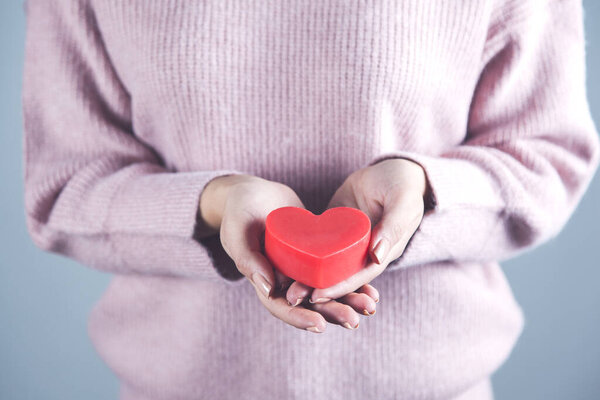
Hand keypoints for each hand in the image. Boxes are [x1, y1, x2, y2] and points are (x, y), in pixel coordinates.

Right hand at [199, 174, 378, 331]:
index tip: (320, 324)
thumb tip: (269, 288)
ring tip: (370, 306)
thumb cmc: (239, 209)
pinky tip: (372, 287)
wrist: (255, 193)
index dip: (300, 318)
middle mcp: (284, 280)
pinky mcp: (316, 255)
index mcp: (263, 281)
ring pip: (326, 292)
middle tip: (354, 319)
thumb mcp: (237, 230)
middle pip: (309, 305)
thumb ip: (248, 258)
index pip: (281, 307)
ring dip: (348, 301)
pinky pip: (334, 271)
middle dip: (332, 313)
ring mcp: (301, 269)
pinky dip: (352, 280)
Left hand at [286, 158, 427, 303]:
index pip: (360, 276)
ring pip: (328, 266)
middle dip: (318, 289)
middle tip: (292, 297)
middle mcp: (366, 254)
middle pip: (341, 277)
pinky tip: (284, 262)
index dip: (340, 288)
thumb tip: (377, 256)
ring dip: (309, 278)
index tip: (317, 296)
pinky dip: (305, 257)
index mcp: (384, 253)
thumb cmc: (401, 183)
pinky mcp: (335, 232)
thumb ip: (394, 226)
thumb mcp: (403, 201)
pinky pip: (319, 246)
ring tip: (285, 288)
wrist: (388, 169)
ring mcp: (349, 244)